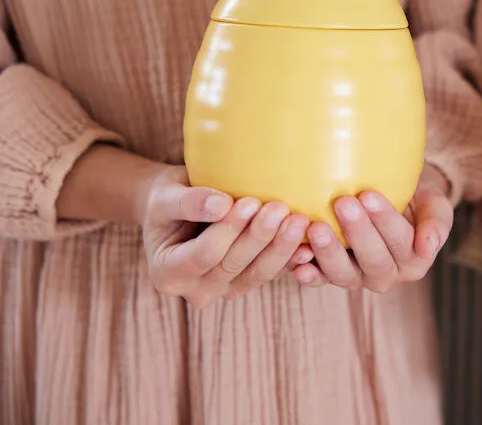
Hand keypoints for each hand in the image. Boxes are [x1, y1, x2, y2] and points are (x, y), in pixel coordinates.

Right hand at [142, 166, 313, 307]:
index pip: (203, 254)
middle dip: (259, 237)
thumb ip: (188, 202)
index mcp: (167, 273)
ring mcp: (224, 291)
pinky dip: (291, 259)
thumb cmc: (169, 198)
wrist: (181, 210)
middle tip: (281, 208)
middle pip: (233, 265)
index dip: (228, 230)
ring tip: (299, 220)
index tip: (249, 202)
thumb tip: (220, 204)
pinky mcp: (248, 282)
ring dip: (280, 248)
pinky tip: (310, 245)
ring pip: (258, 274)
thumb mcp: (166, 196)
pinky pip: (273, 273)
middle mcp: (195, 290)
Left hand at [292, 166, 453, 292]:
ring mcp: (358, 278)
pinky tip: (297, 261)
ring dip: (329, 254)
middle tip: (343, 202)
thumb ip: (437, 223)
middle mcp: (387, 275)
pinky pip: (319, 280)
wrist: (391, 200)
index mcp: (415, 260)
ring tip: (317, 228)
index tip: (369, 194)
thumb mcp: (434, 204)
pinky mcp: (332, 276)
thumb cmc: (414, 199)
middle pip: (373, 260)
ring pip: (344, 275)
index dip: (385, 220)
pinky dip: (308, 273)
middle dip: (357, 232)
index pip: (401, 241)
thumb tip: (427, 247)